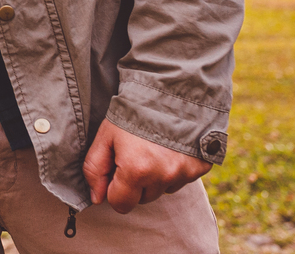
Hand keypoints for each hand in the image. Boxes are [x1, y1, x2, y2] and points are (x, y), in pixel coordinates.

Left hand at [82, 119, 210, 213]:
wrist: (169, 89)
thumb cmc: (132, 112)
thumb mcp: (105, 136)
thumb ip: (95, 169)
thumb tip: (97, 198)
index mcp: (135, 170)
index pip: (120, 204)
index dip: (114, 189)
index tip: (116, 169)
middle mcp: (163, 176)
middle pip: (142, 199)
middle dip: (135, 183)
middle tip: (134, 153)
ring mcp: (184, 173)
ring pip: (162, 190)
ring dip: (155, 177)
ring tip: (152, 148)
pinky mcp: (200, 168)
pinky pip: (181, 180)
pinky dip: (173, 169)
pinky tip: (169, 148)